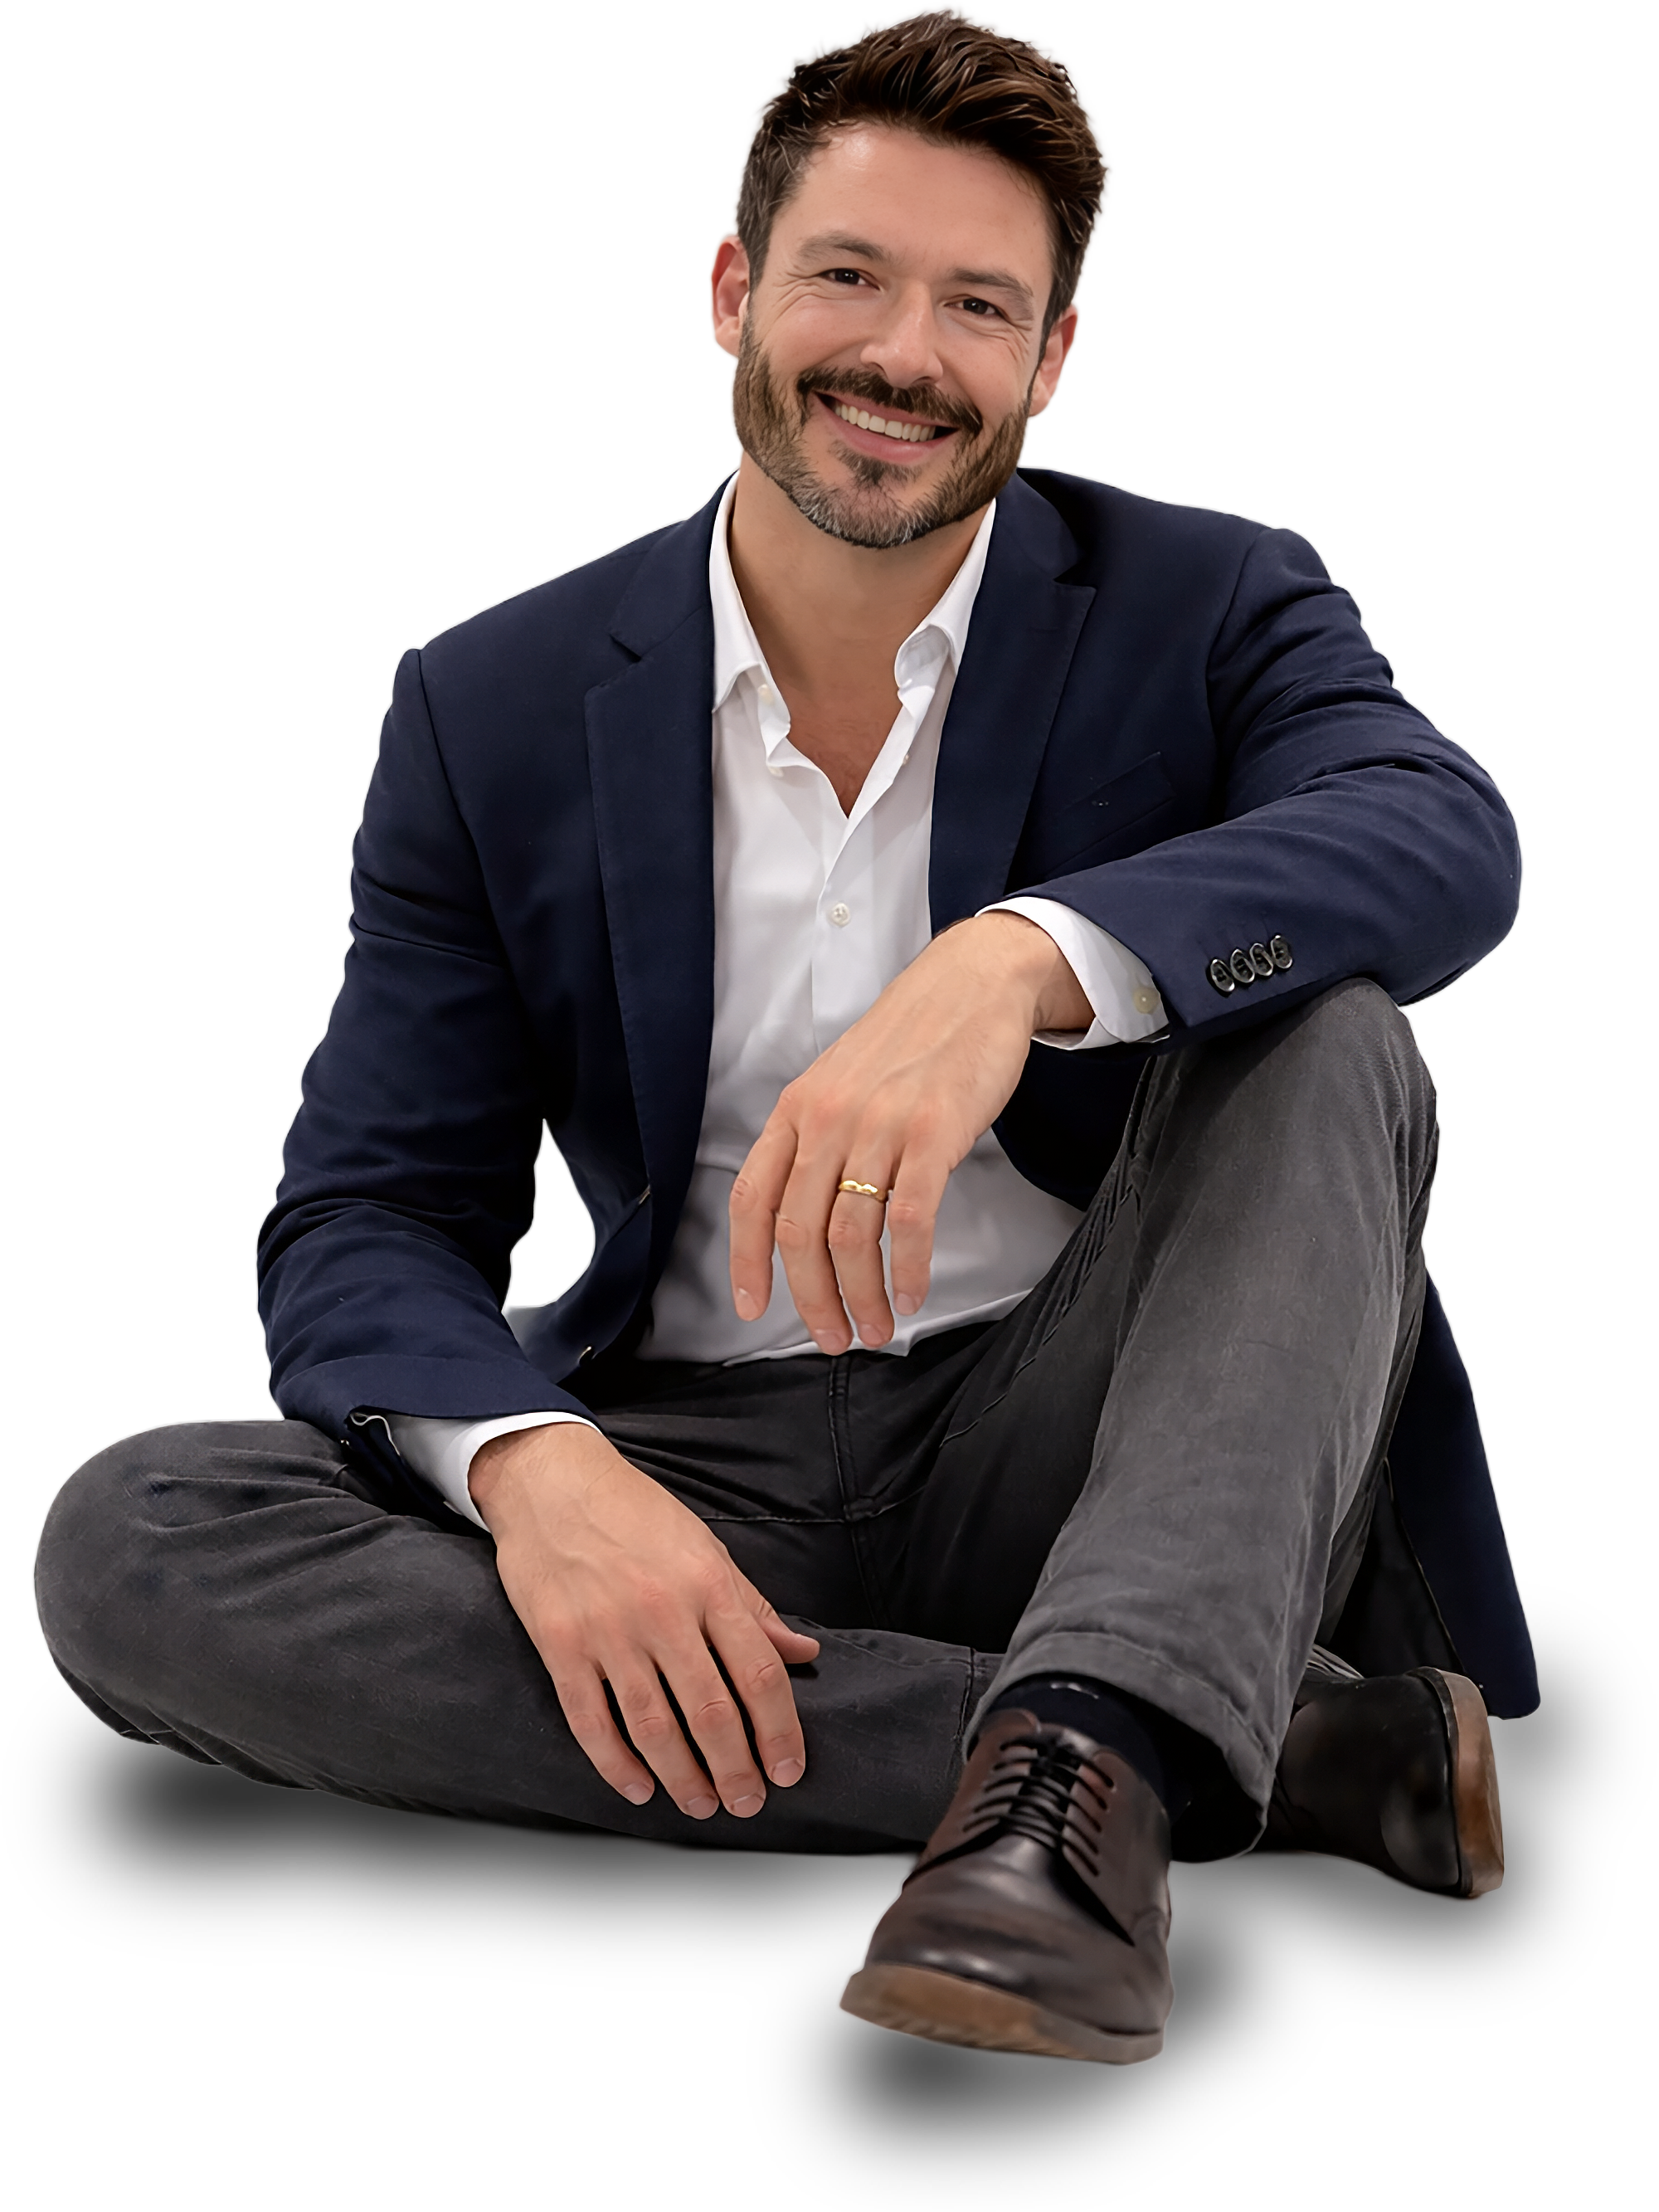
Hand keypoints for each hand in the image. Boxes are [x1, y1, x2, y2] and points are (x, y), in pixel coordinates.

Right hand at [469, 1421, 820, 1817]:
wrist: (552, 1482)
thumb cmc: (636, 1514)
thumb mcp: (706, 1547)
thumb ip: (752, 1605)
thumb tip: (803, 1650)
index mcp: (708, 1585)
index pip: (760, 1674)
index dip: (781, 1731)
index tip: (789, 1770)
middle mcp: (663, 1612)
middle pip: (711, 1713)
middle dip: (736, 1770)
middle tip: (748, 1803)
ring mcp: (608, 1632)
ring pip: (654, 1728)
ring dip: (684, 1778)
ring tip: (702, 1806)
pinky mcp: (561, 1647)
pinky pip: (591, 1722)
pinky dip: (616, 1765)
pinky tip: (640, 1789)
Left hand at [728, 911, 1090, 1353]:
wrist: (972, 984)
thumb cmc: (911, 1041)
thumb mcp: (841, 1083)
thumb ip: (817, 1141)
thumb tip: (805, 1219)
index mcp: (798, 1109)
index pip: (752, 1198)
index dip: (747, 1263)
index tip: (753, 1308)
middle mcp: (829, 1118)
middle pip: (799, 1232)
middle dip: (812, 1299)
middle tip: (834, 1337)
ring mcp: (879, 1124)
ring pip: (852, 1235)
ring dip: (860, 1296)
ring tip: (875, 1326)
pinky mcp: (934, 1132)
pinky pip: (909, 1220)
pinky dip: (907, 1269)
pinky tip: (911, 1293)